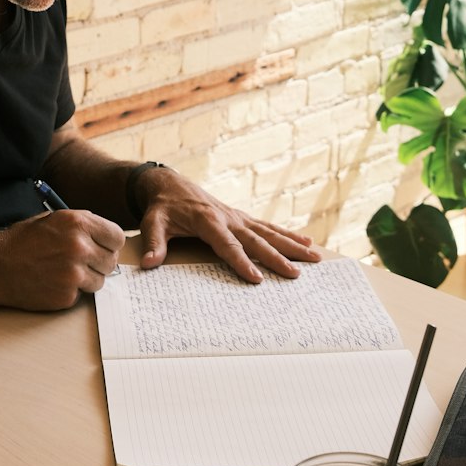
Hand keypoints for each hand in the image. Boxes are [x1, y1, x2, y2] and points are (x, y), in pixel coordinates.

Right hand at [0, 209, 125, 310]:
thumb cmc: (24, 240)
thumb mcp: (54, 219)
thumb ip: (82, 223)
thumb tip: (105, 233)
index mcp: (78, 223)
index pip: (117, 237)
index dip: (110, 244)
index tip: (102, 247)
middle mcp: (79, 247)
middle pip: (112, 261)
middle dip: (99, 262)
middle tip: (81, 262)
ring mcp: (73, 274)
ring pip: (100, 280)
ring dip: (88, 279)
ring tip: (65, 272)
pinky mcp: (66, 296)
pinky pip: (82, 295)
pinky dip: (72, 291)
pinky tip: (54, 282)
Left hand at [136, 171, 319, 282]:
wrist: (169, 185)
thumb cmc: (162, 207)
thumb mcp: (152, 223)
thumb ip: (153, 243)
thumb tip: (149, 263)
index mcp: (207, 220)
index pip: (227, 244)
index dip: (241, 262)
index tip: (257, 279)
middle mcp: (227, 217)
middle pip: (256, 239)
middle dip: (277, 257)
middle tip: (296, 274)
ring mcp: (237, 217)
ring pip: (269, 232)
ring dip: (292, 244)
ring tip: (315, 256)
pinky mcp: (242, 218)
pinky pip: (268, 227)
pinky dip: (288, 234)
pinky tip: (307, 241)